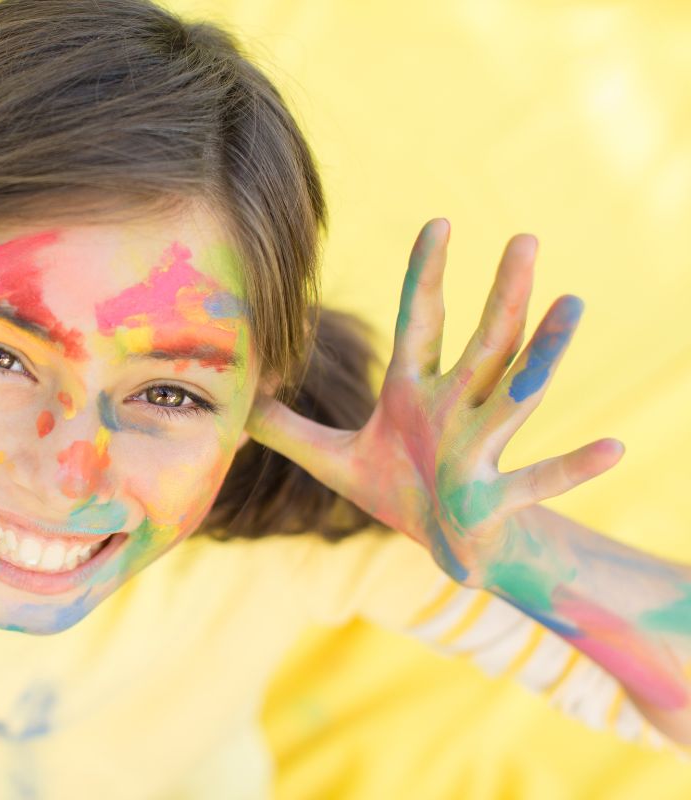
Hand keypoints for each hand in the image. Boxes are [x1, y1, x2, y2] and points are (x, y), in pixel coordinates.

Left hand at [245, 219, 623, 585]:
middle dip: (502, 295)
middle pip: (484, 343)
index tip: (439, 223)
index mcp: (416, 394)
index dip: (428, 276)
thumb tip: (238, 401)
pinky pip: (538, 480)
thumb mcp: (334, 460)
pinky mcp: (494, 496)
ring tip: (574, 305)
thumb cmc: (400, 492)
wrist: (446, 546)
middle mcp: (456, 408)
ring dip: (545, 353)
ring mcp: (480, 449)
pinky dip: (573, 467)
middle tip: (525, 238)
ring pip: (517, 393)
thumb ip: (287, 430)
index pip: (423, 323)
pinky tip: (613, 449)